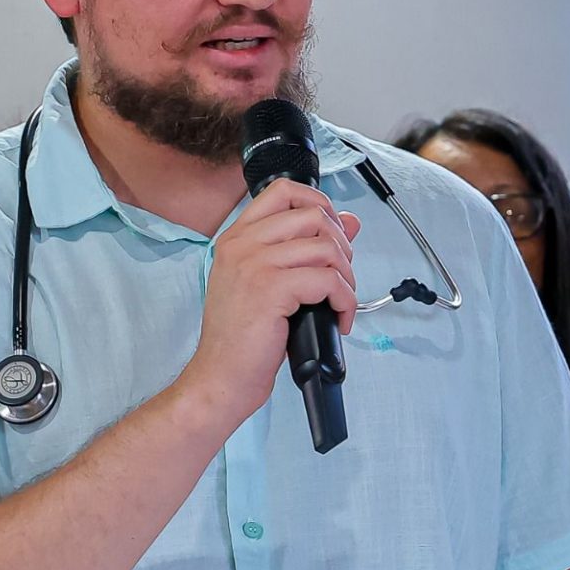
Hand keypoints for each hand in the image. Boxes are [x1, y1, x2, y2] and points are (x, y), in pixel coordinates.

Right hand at [181, 179, 361, 425]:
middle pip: (313, 215)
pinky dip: (344, 301)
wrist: (220, 378)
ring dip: (346, 276)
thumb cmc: (241, 339)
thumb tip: (349, 222)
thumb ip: (302, 249)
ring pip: (326, 246)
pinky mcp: (270, 289)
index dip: (319, 204)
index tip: (331, 234)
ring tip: (338, 302)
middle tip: (338, 278)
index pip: (283, 191)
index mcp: (236, 238)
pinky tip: (337, 320)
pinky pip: (328, 279)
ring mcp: (254, 264)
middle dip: (341, 246)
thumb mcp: (268, 284)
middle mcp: (241, 244)